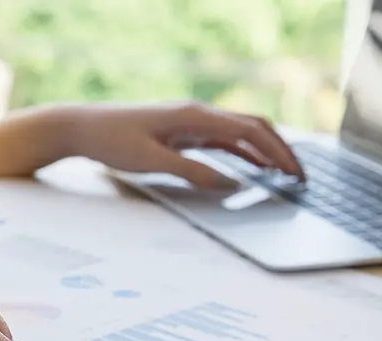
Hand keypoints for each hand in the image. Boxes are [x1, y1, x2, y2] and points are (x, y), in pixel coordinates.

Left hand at [72, 101, 305, 188]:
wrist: (82, 127)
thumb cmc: (111, 140)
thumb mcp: (152, 161)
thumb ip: (193, 172)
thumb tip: (230, 184)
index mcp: (195, 116)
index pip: (250, 131)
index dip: (278, 153)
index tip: (296, 174)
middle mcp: (198, 114)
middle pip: (253, 128)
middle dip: (280, 151)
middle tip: (300, 177)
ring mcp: (190, 121)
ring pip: (239, 133)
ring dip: (264, 152)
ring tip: (284, 175)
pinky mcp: (181, 131)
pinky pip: (220, 140)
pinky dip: (241, 153)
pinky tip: (251, 168)